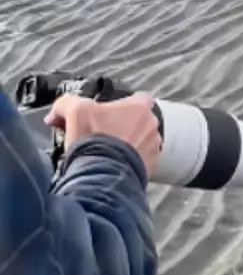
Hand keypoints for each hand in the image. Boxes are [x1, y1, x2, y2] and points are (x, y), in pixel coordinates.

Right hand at [45, 94, 161, 176]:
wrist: (102, 175)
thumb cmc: (93, 138)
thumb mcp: (74, 111)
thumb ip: (66, 104)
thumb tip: (56, 114)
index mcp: (140, 107)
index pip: (135, 98)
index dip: (118, 105)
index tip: (103, 114)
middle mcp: (152, 125)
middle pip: (136, 120)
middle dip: (120, 125)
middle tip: (99, 134)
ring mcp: (153, 146)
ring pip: (139, 140)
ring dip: (125, 143)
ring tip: (104, 151)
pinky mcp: (150, 165)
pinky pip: (140, 159)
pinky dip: (128, 160)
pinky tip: (111, 164)